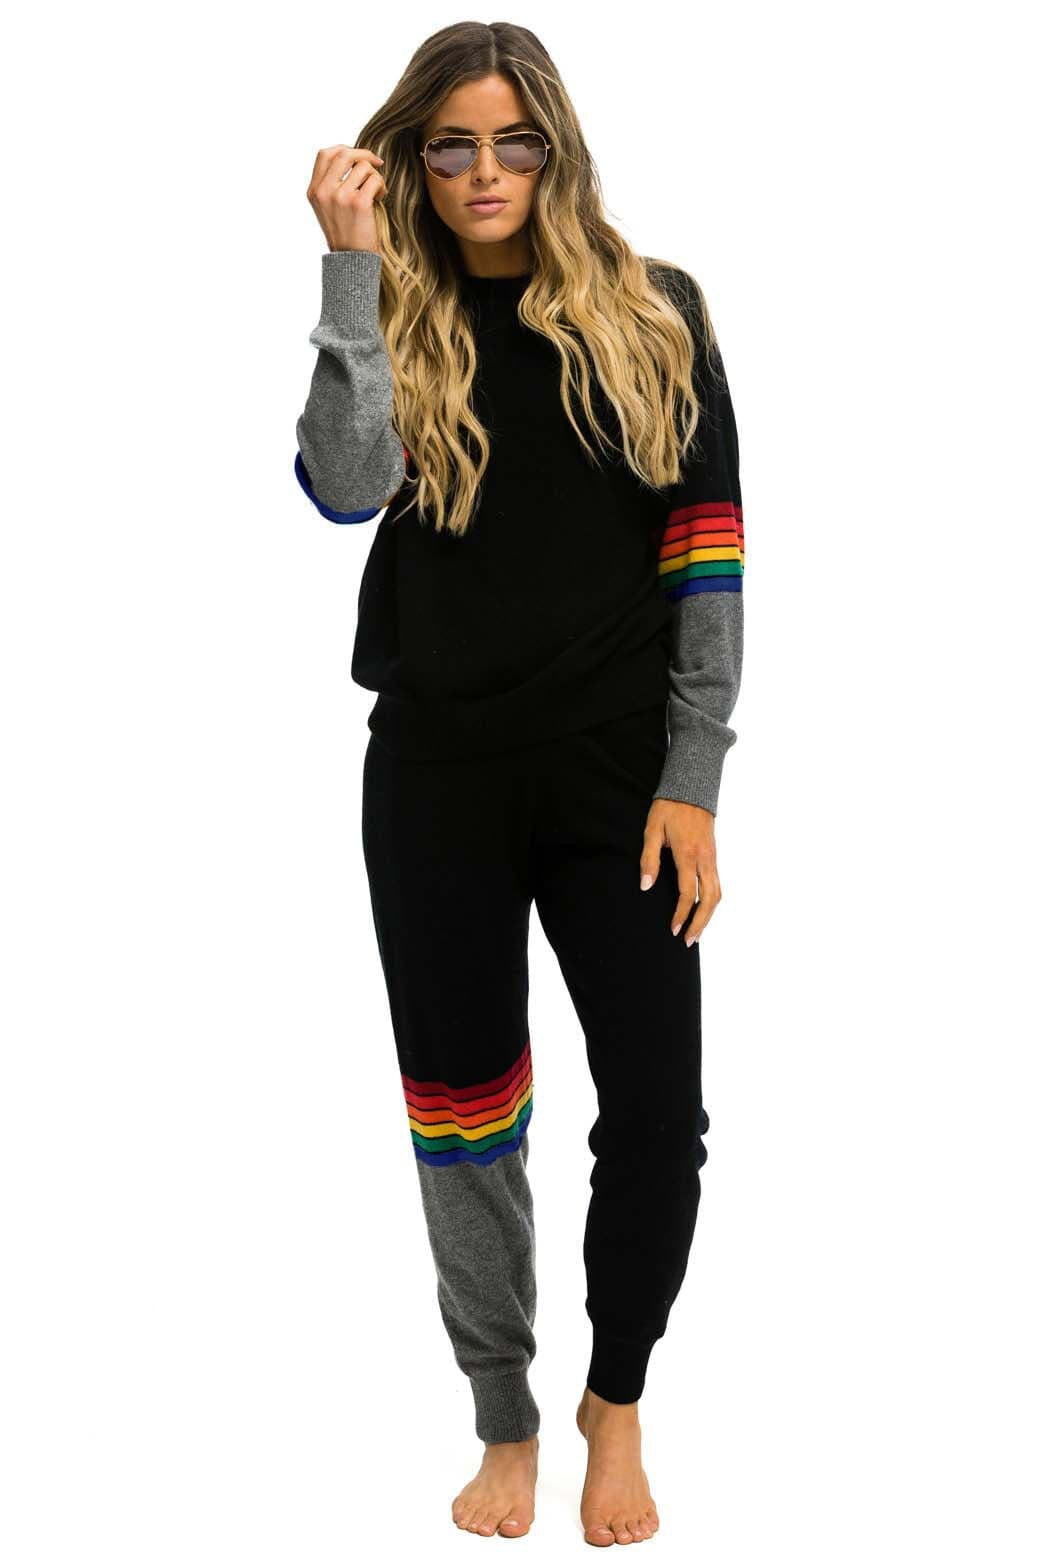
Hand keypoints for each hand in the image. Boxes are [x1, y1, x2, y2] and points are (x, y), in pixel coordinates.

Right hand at [306, 143, 386, 254]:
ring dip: (375, 176)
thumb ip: (331, 184)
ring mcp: (340, 197)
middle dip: (364, 154)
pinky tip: (381, 198)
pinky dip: (382, 187)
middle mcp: (324, 192)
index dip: (343, 148)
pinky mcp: (358, 203)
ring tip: (377, 192)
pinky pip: (374, 180)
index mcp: (314, 191)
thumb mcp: (328, 207)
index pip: (324, 155)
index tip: (357, 156)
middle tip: (377, 163)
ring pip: (363, 167)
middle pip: (344, 154)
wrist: (352, 259)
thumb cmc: (345, 233)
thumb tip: (352, 157)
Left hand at [640, 798, 720, 946]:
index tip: (673, 929)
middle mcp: (704, 859)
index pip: (687, 893)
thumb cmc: (668, 807)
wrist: (691, 788)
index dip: (680, 915)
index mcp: (687, 854)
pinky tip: (703, 910)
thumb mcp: (652, 830)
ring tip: (697, 932)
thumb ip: (649, 859)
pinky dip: (712, 902)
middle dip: (700, 923)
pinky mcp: (714, 855)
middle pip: (709, 899)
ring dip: (709, 915)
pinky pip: (717, 884)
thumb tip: (646, 885)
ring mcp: (712, 857)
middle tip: (688, 940)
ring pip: (717, 893)